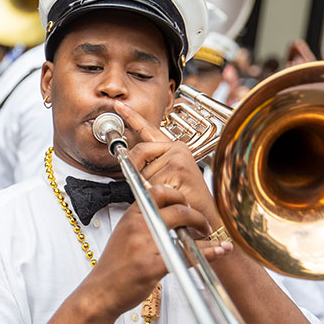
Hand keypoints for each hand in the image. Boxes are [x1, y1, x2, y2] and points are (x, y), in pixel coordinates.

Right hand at [84, 184, 230, 318]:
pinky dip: (206, 254)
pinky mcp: (152, 266)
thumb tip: (170, 215)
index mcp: (131, 216)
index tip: (187, 204)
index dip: (178, 195)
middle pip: (177, 210)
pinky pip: (186, 256)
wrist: (101, 291)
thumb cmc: (114, 267)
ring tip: (214, 240)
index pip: (158, 192)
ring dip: (206, 235)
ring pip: (185, 232)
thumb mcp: (124, 235)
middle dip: (197, 217)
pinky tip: (217, 252)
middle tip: (202, 225)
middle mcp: (137, 227)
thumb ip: (144, 222)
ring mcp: (145, 246)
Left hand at [115, 100, 220, 228]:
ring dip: (148, 189)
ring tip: (168, 195)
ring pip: (143, 171)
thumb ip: (147, 168)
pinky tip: (173, 197)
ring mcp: (178, 157)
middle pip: (138, 152)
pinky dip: (156, 194)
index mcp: (172, 150)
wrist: (205, 219)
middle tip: (148, 186)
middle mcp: (177, 149)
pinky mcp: (179, 168)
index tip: (118, 105)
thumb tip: (127, 163)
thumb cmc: (185, 201)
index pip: (147, 129)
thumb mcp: (162, 180)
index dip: (131, 116)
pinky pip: (151, 182)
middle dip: (135, 171)